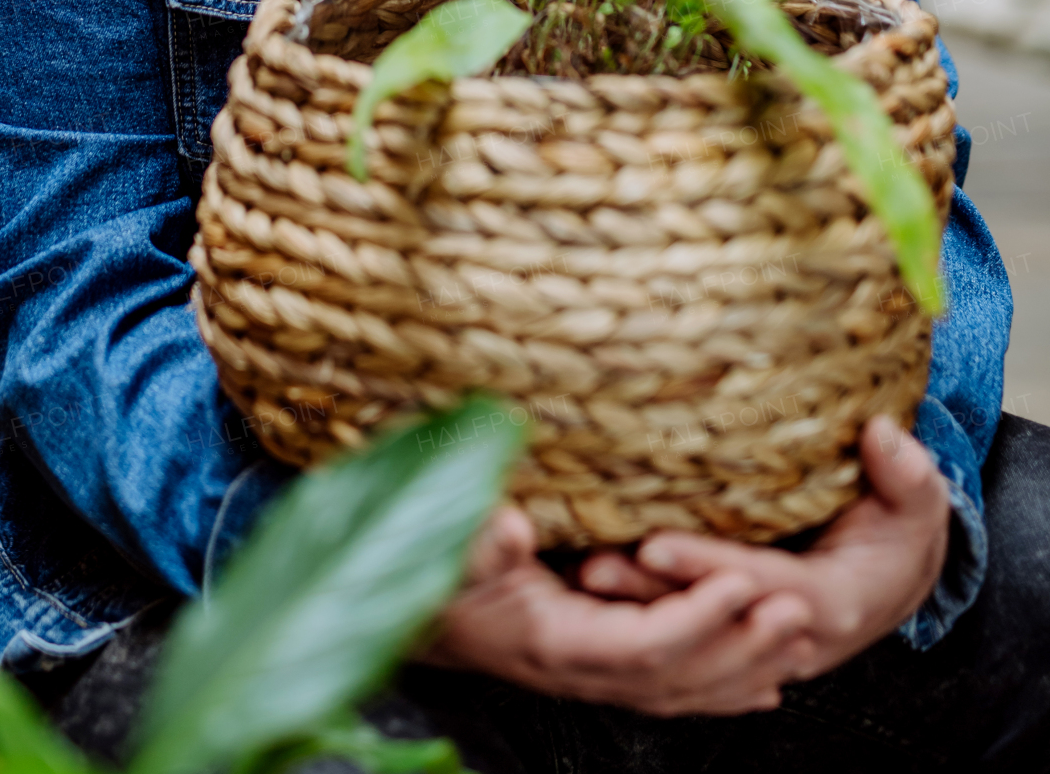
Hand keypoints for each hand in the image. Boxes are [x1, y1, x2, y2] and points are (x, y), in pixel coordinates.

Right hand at [422, 504, 816, 714]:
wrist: (419, 616)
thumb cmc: (435, 575)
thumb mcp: (449, 548)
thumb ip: (479, 541)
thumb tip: (510, 528)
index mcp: (553, 641)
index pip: (639, 644)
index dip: (695, 618)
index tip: (744, 582)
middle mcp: (582, 672)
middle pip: (676, 677)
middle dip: (741, 647)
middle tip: (798, 611)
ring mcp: (595, 678)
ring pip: (684, 690)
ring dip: (746, 668)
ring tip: (800, 638)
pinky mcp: (602, 671)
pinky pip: (673, 691)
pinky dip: (724, 690)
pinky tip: (766, 684)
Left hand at [581, 416, 950, 682]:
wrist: (897, 579)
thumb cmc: (902, 532)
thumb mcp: (918, 504)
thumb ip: (907, 476)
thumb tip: (883, 435)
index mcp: (833, 604)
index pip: (760, 588)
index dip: (708, 567)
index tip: (655, 541)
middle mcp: (789, 635)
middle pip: (710, 619)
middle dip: (650, 595)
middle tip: (590, 565)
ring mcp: (759, 641)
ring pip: (690, 632)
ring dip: (634, 606)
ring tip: (578, 570)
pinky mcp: (736, 630)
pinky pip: (686, 631)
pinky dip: (642, 615)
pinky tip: (591, 584)